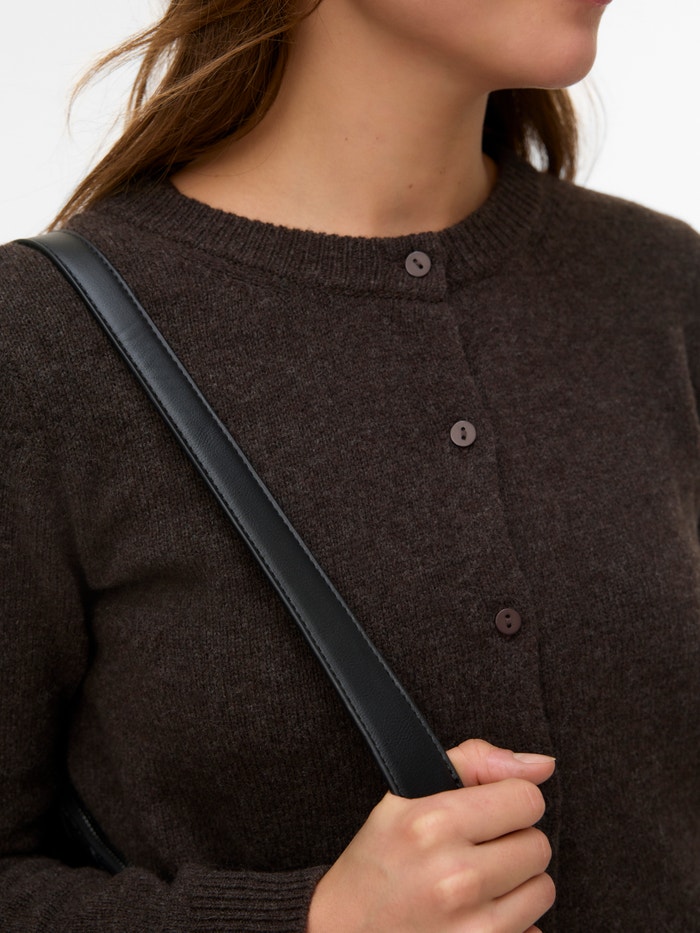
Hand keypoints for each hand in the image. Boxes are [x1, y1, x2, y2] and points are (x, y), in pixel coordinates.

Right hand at [307, 739, 555, 932]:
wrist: (341, 932)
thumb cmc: (379, 859)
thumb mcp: (408, 795)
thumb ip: (476, 763)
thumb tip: (543, 764)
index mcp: (435, 824)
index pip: (526, 798)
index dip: (509, 800)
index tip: (487, 812)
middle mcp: (455, 877)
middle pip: (538, 845)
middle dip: (512, 843)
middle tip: (475, 850)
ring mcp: (471, 929)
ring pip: (542, 889)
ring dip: (516, 884)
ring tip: (474, 883)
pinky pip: (533, 930)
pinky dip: (513, 923)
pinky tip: (474, 916)